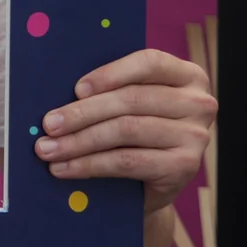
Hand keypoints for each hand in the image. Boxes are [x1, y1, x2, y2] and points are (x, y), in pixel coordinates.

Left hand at [35, 49, 215, 213]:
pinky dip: (90, 165)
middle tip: (48, 124)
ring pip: (126, 131)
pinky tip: (64, 168)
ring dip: (79, 141)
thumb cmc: (133, 129)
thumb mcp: (130, 102)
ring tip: (47, 149)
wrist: (151, 183)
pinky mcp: (185, 167)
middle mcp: (199, 103)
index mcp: (187, 75)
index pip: (149, 63)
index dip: (110, 73)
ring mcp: (196, 136)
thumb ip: (110, 88)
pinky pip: (128, 161)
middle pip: (131, 100)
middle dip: (82, 113)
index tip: (76, 88)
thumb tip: (56, 81)